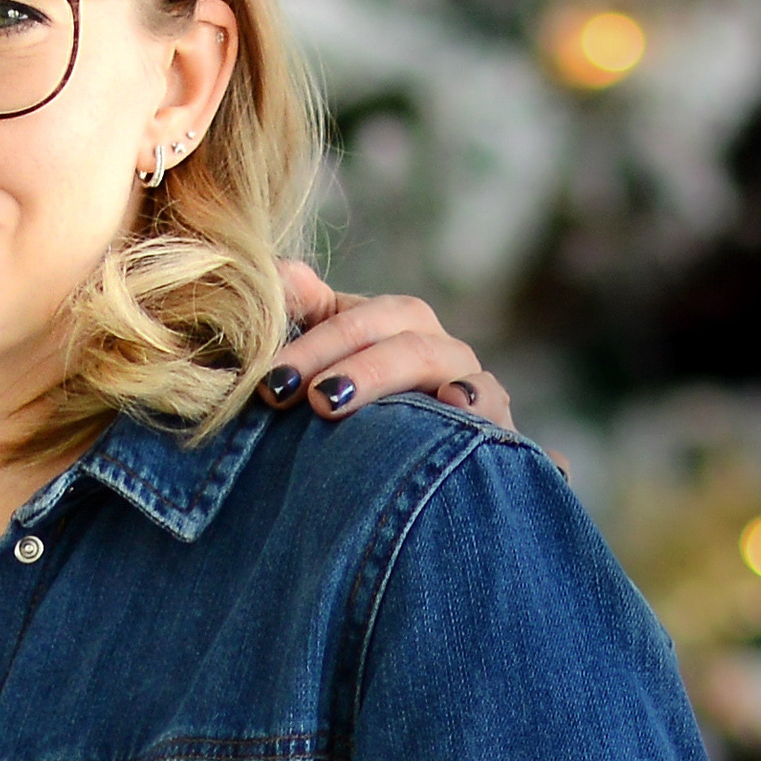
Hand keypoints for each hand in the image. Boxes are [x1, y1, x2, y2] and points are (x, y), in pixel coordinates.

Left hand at [267, 262, 513, 430]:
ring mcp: (462, 377)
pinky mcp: (493, 419)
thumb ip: (303, 321)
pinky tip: (451, 403)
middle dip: (331, 351)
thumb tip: (274, 270)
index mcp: (386, 328)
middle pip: (389, 323)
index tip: (267, 383)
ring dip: (378, 372)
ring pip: (430, 354)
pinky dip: (474, 397)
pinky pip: (490, 397)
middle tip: (282, 391)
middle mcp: (427, 343)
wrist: (420, 490)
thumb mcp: (322, 378)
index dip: (308, 342)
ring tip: (329, 401)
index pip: (350, 314)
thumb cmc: (359, 432)